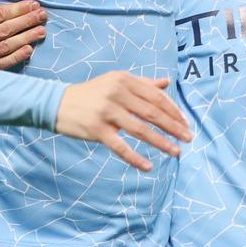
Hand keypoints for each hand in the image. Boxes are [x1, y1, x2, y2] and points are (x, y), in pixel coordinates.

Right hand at [0, 0, 46, 68]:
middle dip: (27, 21)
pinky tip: (28, 50)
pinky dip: (15, 57)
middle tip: (43, 15)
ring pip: (6, 47)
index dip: (18, 9)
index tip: (33, 4)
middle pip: (6, 30)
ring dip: (26, 38)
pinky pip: (0, 65)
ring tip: (41, 30)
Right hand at [55, 72, 192, 171]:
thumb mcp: (116, 82)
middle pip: (152, 113)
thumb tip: (166, 82)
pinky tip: (148, 166)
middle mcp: (117, 93)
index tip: (186, 123)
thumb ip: (142, 83)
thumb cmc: (92, 93)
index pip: (156, 97)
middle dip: (173, 127)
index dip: (173, 111)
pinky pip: (120, 147)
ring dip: (161, 142)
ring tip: (176, 152)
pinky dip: (135, 158)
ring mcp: (106, 111)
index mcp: (124, 80)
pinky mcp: (97, 130)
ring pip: (141, 130)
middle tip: (188, 138)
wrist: (57, 103)